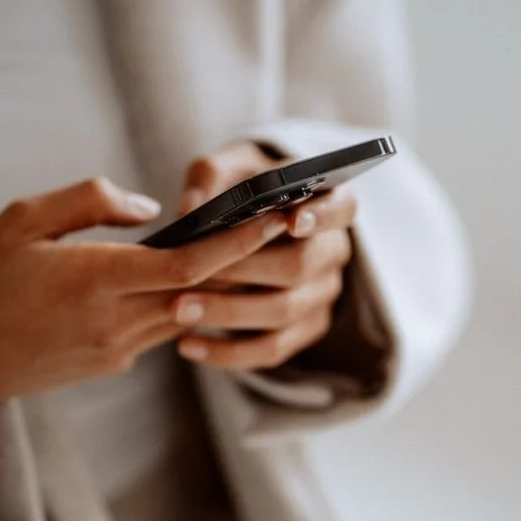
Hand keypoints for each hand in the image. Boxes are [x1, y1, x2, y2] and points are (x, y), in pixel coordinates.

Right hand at [0, 178, 286, 414]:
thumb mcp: (25, 220)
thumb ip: (93, 202)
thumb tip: (150, 209)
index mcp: (96, 279)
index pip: (190, 264)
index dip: (240, 242)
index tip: (276, 220)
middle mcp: (117, 321)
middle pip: (203, 292)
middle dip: (245, 262)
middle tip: (281, 230)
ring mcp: (118, 349)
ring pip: (187, 313)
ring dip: (216, 285)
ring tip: (241, 248)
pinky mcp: (112, 364)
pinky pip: (160, 330)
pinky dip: (178, 303)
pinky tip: (182, 281)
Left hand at [172, 141, 356, 370]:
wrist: (249, 230)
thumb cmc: (243, 190)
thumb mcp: (230, 169)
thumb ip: (211, 177)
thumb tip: (191, 208)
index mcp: (330, 204)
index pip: (342, 208)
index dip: (320, 216)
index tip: (291, 220)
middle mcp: (333, 252)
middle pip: (300, 266)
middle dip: (244, 270)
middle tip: (194, 272)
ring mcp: (322, 295)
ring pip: (283, 312)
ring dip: (227, 313)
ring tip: (179, 310)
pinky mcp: (304, 330)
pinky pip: (272, 350)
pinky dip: (228, 352)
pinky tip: (187, 345)